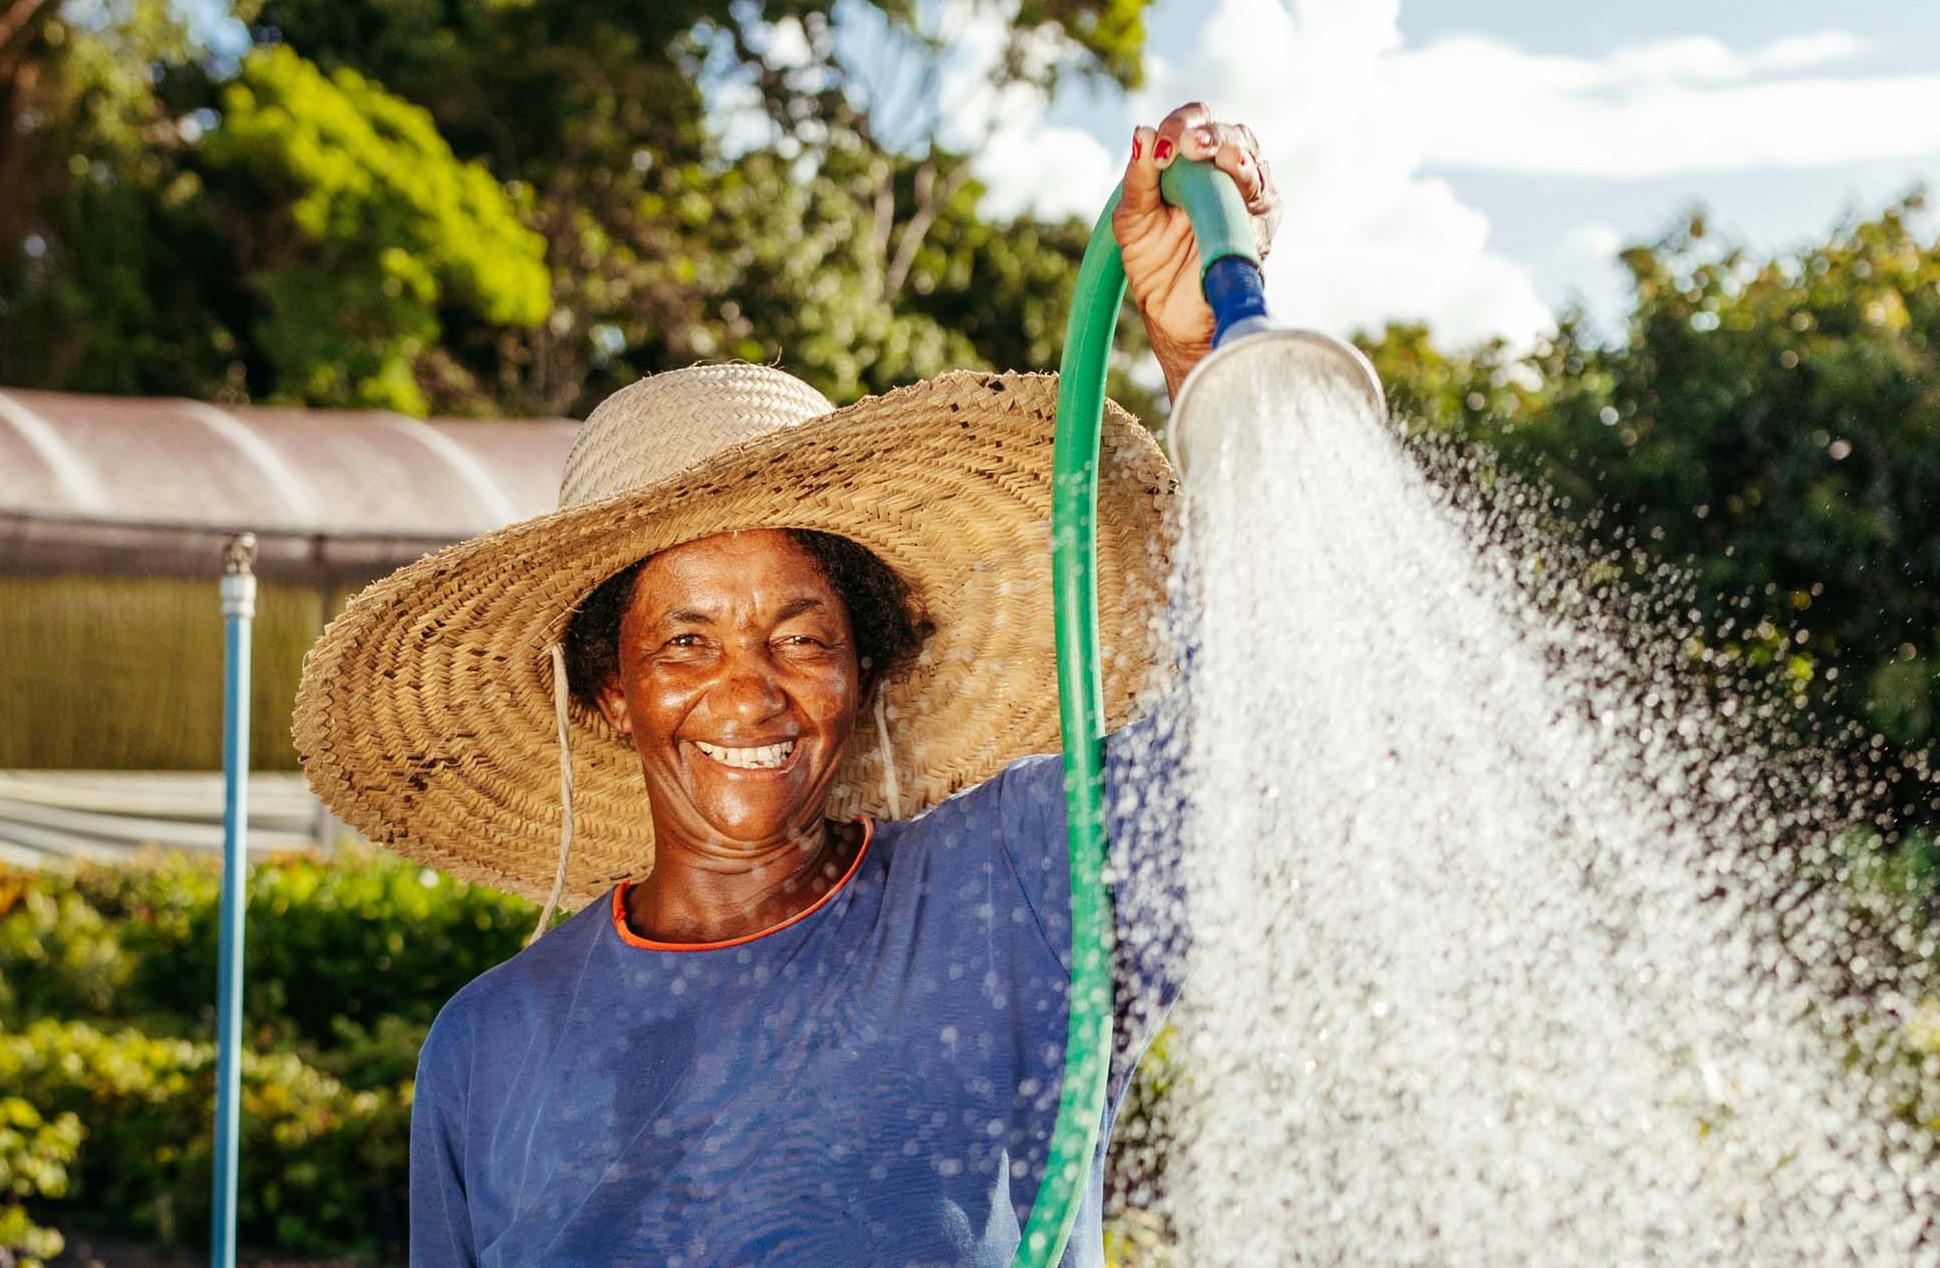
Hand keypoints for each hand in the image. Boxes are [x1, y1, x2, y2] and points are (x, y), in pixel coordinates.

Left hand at [1112, 103, 1279, 400]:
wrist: (1169, 314)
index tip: (1162, 148)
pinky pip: (1263, 206)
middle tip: (1190, 146)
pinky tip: (1240, 188)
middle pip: (1232, 135)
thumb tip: (1142, 132)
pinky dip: (1251, 194)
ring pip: (1254, 166)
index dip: (1183, 124)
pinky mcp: (1261, 231)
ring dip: (1237, 158)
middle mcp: (1227, 173)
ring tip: (1222, 159)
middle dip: (1212, 136)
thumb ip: (1138, 180)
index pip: (1197, 121)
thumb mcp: (1132, 219)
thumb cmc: (1151, 259)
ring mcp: (1250, 200)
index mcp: (1194, 161)